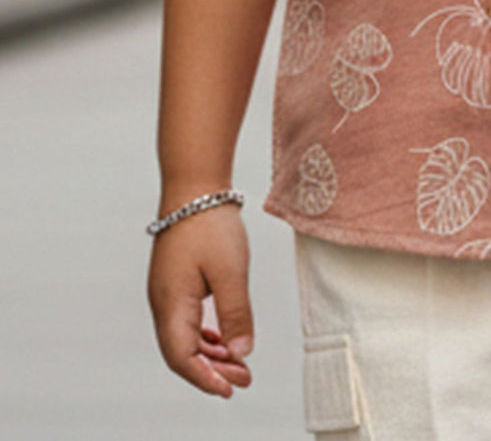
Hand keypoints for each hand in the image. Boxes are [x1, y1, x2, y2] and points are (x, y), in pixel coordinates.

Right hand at [147, 204, 254, 395]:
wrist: (194, 185)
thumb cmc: (210, 223)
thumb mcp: (231, 270)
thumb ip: (236, 314)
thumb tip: (241, 352)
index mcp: (171, 304)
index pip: (182, 358)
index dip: (205, 379)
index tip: (231, 390)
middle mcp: (163, 303)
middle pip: (182, 352)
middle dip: (212, 371)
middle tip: (244, 379)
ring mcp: (167, 292)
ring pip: (185, 337)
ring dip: (211, 354)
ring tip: (240, 365)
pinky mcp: (175, 282)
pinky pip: (187, 320)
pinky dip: (206, 336)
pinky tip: (224, 340)